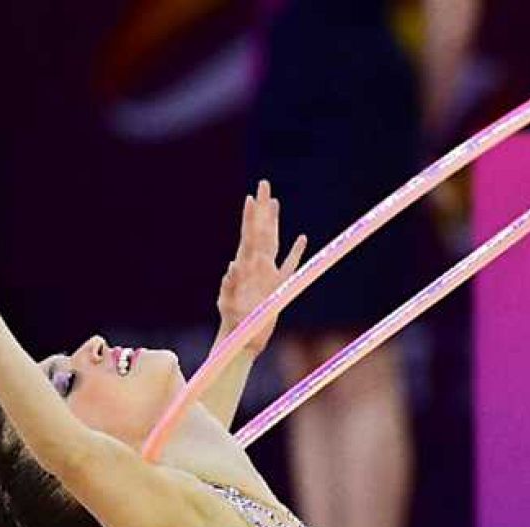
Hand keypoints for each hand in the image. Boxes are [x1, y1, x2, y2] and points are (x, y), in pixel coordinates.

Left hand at [217, 179, 306, 354]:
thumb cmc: (233, 323)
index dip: (250, 217)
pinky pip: (290, 265)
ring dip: (274, 222)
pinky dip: (296, 252)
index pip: (249, 236)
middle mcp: (257, 265)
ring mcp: (268, 273)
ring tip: (275, 203)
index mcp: (246, 267)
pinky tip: (302, 239)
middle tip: (263, 185)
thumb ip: (229, 286)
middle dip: (262, 209)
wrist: (241, 338)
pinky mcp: (278, 286)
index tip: (251, 197)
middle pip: (261, 231)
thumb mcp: (228, 304)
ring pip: (274, 241)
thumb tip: (231, 266)